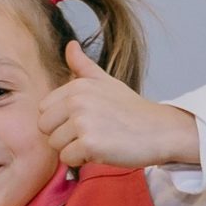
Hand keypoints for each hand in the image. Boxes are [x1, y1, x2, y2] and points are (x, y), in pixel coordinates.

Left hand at [38, 43, 199, 169]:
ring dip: (74, 149)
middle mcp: (78, 101)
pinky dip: (82, 160)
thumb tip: (70, 45)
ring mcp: (83, 122)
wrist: (162, 130)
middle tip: (92, 132)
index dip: (61, 120)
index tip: (86, 119)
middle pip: (45, 129)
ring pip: (54, 145)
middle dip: (63, 136)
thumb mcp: (107, 82)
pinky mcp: (90, 143)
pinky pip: (67, 159)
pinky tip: (102, 150)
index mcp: (77, 86)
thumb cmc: (131, 109)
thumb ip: (83, 66)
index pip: (43, 111)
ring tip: (99, 140)